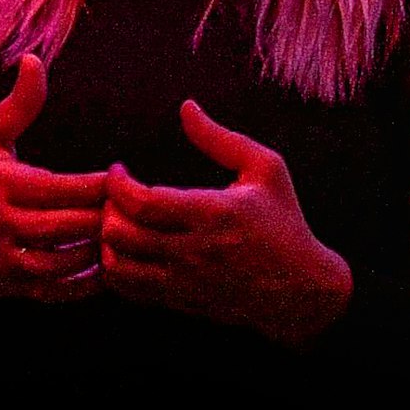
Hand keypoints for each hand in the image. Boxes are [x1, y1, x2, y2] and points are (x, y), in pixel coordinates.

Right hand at [0, 56, 106, 301]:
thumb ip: (18, 105)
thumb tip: (35, 60)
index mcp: (3, 185)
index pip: (67, 188)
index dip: (101, 184)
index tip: (118, 176)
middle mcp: (5, 224)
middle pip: (73, 225)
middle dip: (106, 217)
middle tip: (132, 208)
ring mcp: (8, 260)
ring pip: (69, 260)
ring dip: (99, 249)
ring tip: (119, 234)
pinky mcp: (13, 287)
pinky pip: (59, 291)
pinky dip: (86, 282)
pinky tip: (102, 265)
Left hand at [99, 101, 353, 346]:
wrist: (302, 290)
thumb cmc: (284, 222)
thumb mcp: (265, 169)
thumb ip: (220, 138)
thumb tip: (186, 107)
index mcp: (214, 213)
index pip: (143, 203)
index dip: (118, 184)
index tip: (119, 171)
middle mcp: (194, 251)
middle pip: (121, 234)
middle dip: (107, 209)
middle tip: (115, 195)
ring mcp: (184, 281)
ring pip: (118, 266)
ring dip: (107, 241)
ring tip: (119, 221)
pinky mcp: (180, 301)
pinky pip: (128, 289)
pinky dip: (115, 268)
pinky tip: (128, 248)